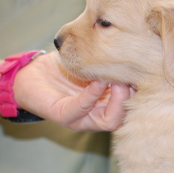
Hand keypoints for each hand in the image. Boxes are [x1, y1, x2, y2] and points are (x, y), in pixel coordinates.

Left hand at [14, 51, 132, 131]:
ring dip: (117, 100)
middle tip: (132, 78)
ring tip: (118, 79)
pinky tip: (98, 81)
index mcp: (105, 107)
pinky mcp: (62, 116)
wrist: (30, 73)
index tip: (143, 74)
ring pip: (108, 121)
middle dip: (131, 99)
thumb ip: (110, 66)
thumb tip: (136, 52)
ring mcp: (80, 120)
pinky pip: (80, 108)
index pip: (131, 108)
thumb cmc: (64, 69)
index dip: (140, 94)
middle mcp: (95, 117)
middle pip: (124, 118)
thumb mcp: (92, 65)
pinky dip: (92, 95)